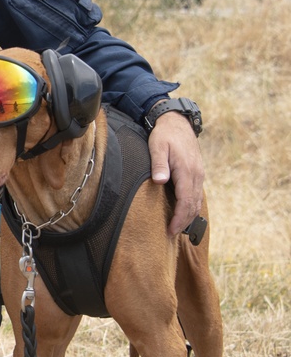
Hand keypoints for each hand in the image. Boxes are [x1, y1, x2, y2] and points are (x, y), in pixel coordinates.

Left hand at [148, 110, 203, 235]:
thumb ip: (159, 164)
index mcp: (186, 171)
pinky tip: (184, 212)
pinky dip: (191, 206)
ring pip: (197, 201)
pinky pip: (196, 194)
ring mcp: (198, 174)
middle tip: (172, 234)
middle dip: (184, 222)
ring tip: (178, 228)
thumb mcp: (158, 146)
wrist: (177, 122)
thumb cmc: (164, 135)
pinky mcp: (196, 173)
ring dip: (189, 216)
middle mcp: (196, 175)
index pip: (186, 201)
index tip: (171, 230)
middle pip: (193, 205)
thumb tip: (160, 181)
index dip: (179, 218)